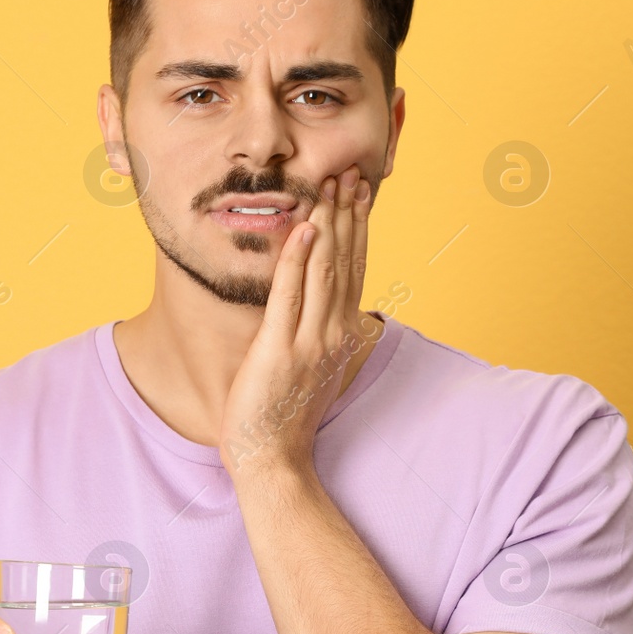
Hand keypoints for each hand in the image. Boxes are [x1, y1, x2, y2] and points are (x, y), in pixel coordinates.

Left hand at [217, 164, 373, 476]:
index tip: (359, 192)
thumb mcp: (309, 365)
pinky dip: (297, 261)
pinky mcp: (280, 352)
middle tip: (351, 173)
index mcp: (339, 334)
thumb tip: (317, 303)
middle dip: (348, 215)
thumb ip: (315, 331)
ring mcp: (309, 342)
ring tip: (332, 187)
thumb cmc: (283, 415)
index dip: (357, 228)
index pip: (354, 269)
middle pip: (346, 262)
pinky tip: (302, 229)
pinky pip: (290, 298)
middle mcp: (332, 334)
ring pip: (325, 271)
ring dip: (329, 225)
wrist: (273, 460)